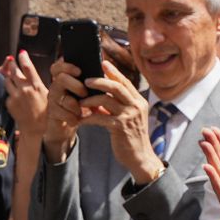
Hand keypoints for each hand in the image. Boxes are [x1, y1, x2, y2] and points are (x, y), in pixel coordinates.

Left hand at [0, 51, 48, 142]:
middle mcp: (25, 89)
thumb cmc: (45, 113)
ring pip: (7, 80)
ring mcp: (16, 96)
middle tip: (11, 60)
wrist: (36, 129)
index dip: (23, 58)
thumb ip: (38, 82)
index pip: (28, 67)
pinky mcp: (9, 103)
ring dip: (9, 77)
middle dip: (12, 64)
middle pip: (14, 71)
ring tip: (12, 78)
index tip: (21, 53)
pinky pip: (7, 93)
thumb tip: (31, 72)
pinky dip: (10, 92)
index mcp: (36, 86)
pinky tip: (16, 97)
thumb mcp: (47, 94)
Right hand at [42, 58, 88, 160]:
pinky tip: (77, 119)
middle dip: (76, 86)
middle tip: (85, 93)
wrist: (71, 122)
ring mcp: (52, 100)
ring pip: (66, 99)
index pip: (57, 66)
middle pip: (61, 79)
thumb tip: (105, 64)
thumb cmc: (82, 102)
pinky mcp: (52, 113)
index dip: (67, 66)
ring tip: (82, 110)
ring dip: (77, 106)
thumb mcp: (86, 89)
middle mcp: (54, 86)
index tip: (79, 71)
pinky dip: (74, 117)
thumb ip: (90, 77)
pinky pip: (65, 113)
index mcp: (62, 77)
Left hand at [73, 60, 160, 184]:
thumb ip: (114, 108)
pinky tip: (80, 120)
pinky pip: (100, 117)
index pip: (125, 82)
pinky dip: (88, 117)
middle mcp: (136, 105)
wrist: (139, 157)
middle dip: (99, 81)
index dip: (113, 72)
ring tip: (79, 103)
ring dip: (90, 100)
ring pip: (106, 100)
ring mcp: (129, 116)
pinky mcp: (121, 127)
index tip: (103, 62)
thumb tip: (97, 98)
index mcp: (138, 101)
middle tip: (85, 80)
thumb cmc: (130, 137)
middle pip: (117, 86)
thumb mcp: (124, 119)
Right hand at [200, 127, 219, 219]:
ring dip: (209, 156)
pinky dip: (213, 176)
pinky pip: (218, 184)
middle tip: (204, 130)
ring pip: (216, 167)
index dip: (219, 140)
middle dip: (212, 143)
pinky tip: (206, 167)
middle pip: (218, 156)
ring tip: (203, 143)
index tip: (213, 128)